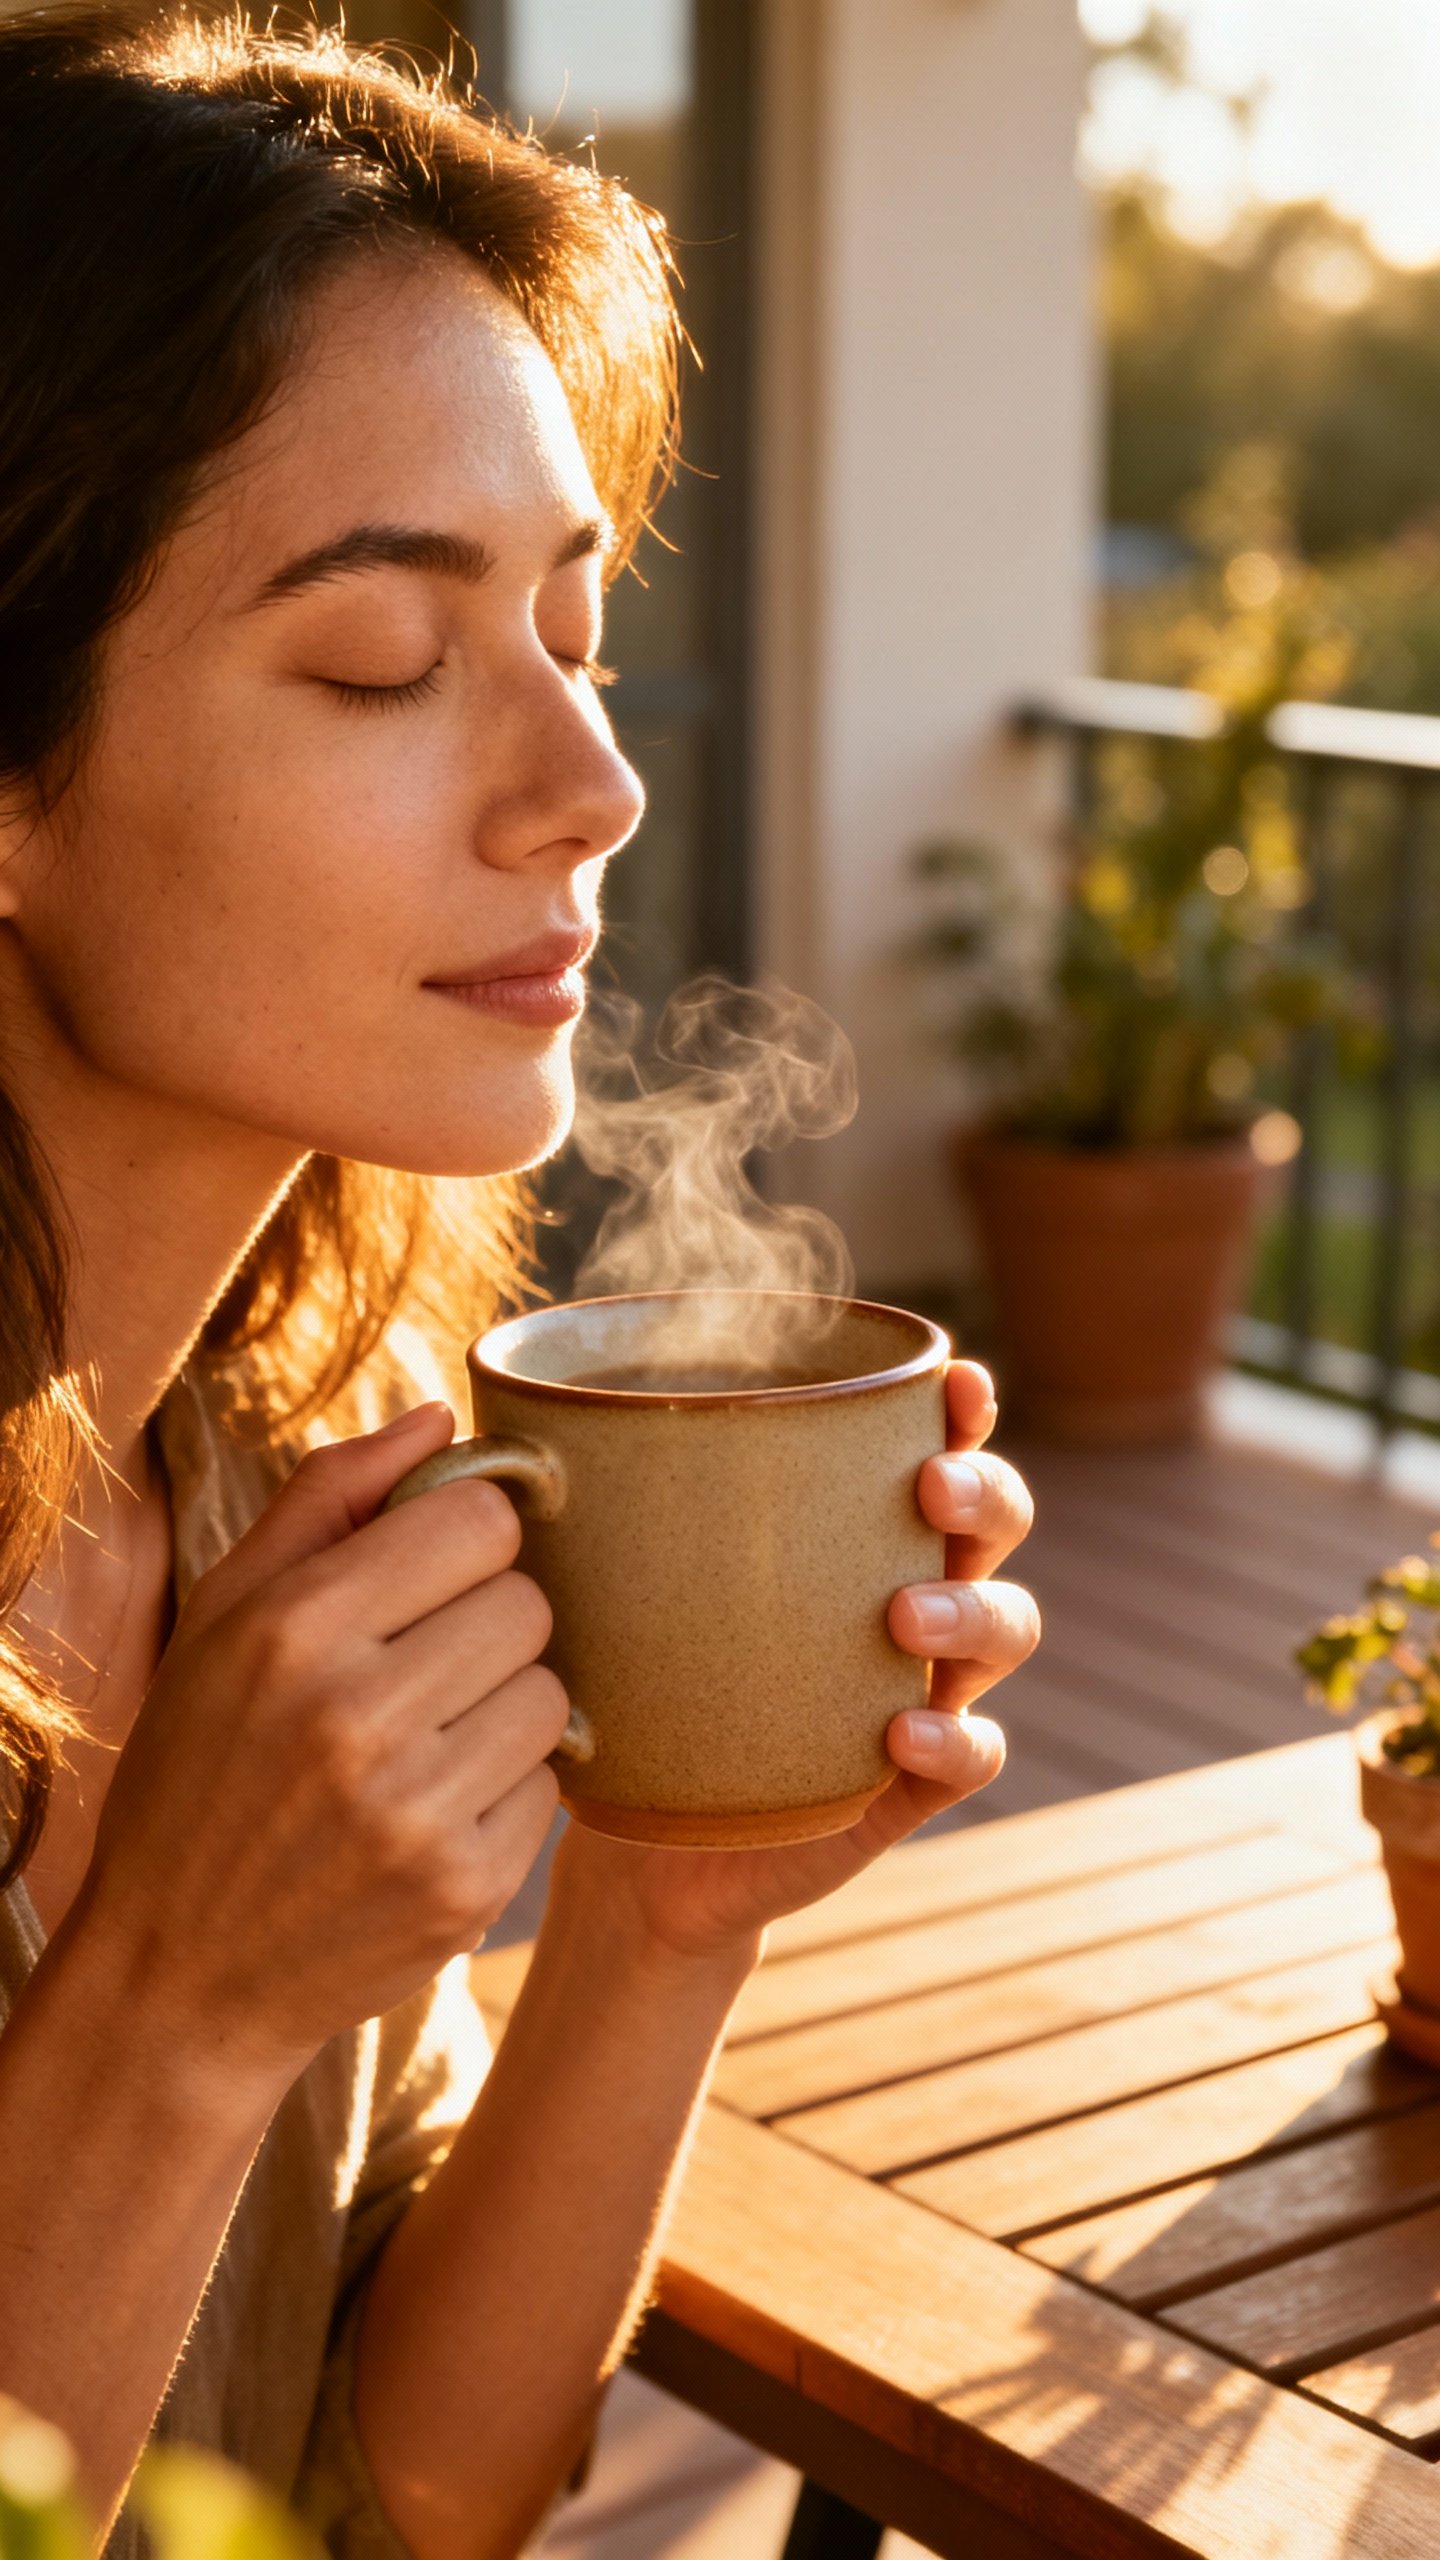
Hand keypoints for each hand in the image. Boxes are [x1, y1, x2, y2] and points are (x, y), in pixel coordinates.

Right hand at [71, 1404, 566, 2098]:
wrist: (180, 1974)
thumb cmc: (202, 1769)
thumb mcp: (222, 1617)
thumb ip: (329, 1497)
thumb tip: (444, 1415)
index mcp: (293, 1628)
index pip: (480, 1521)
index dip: (468, 1538)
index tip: (436, 1569)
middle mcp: (355, 1716)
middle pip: (528, 1604)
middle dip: (488, 1623)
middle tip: (423, 1665)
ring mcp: (416, 1810)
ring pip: (552, 1694)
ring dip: (505, 1706)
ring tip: (427, 1737)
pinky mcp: (465, 1888)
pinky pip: (552, 1789)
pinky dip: (506, 1790)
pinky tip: (433, 1808)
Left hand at [551, 1360, 1035, 1969]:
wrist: (632, 1849)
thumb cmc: (625, 1683)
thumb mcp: (604, 1587)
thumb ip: (575, 1506)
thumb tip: (472, 1415)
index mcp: (843, 1524)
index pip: (931, 1441)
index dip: (961, 1406)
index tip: (952, 1379)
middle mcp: (899, 1589)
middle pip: (993, 1519)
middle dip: (982, 1490)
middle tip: (927, 1489)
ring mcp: (916, 1685)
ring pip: (1005, 1626)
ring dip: (972, 1610)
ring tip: (904, 1617)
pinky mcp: (907, 1784)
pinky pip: (973, 1754)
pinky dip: (957, 1739)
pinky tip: (902, 1733)